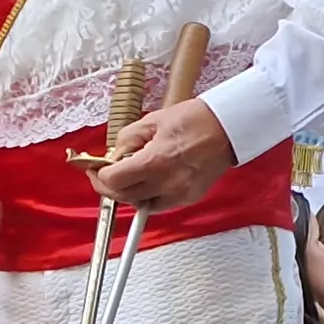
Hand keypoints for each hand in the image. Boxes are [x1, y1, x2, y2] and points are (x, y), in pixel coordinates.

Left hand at [95, 98, 234, 211]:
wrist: (228, 127)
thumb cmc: (197, 119)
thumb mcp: (153, 120)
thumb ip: (127, 139)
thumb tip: (114, 155)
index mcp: (155, 160)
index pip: (113, 180)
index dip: (98, 175)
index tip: (95, 169)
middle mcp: (166, 182)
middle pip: (123, 197)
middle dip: (109, 186)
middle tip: (104, 174)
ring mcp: (179, 193)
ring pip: (139, 204)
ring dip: (128, 193)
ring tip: (129, 176)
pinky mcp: (189, 198)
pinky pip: (159, 205)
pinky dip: (148, 197)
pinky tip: (148, 182)